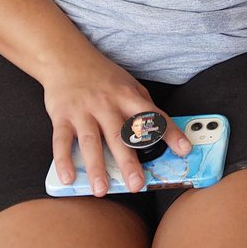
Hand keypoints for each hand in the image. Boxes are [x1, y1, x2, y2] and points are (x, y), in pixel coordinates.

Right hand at [43, 54, 190, 196]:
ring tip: (102, 190)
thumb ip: (142, 105)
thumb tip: (160, 130)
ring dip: (96, 167)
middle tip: (136, 185)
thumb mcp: (128, 83)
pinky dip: (64, 160)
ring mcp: (83, 110)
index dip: (170, 133)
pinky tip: (69, 178)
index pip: (153, 116)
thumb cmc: (102, 75)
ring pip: (91, 141)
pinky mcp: (62, 116)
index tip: (184, 149)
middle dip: (129, 162)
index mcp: (128, 96)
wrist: (67, 58)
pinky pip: (62, 141)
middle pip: (120, 135)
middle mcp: (107, 104)